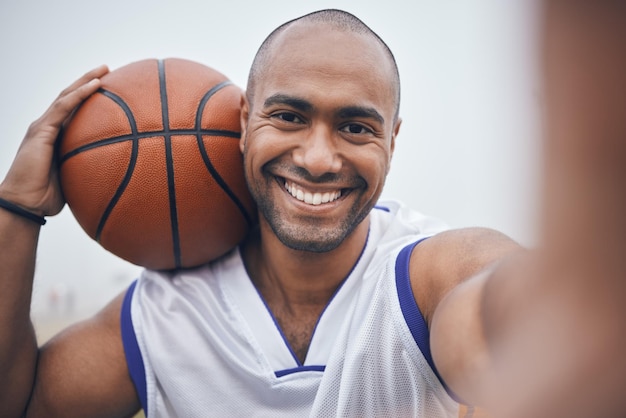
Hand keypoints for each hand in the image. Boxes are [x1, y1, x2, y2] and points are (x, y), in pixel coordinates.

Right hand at [0, 65, 108, 215]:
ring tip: (105, 69)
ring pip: (67, 95)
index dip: (90, 98)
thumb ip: (90, 171)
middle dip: (89, 81)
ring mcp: (43, 127)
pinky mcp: (41, 130)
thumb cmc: (48, 198)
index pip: (74, 111)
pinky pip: (64, 107)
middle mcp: (48, 127)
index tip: (111, 89)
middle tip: (109, 70)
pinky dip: (80, 94)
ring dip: (86, 80)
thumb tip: (117, 175)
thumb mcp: (76, 180)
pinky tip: (96, 85)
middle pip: (71, 97)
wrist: (25, 204)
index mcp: (56, 137)